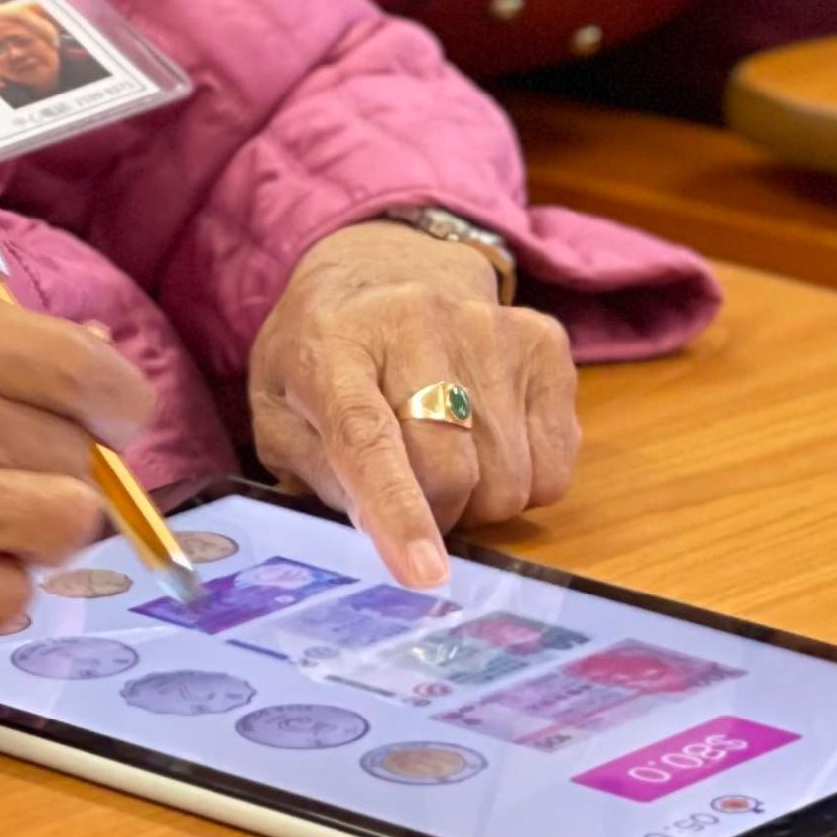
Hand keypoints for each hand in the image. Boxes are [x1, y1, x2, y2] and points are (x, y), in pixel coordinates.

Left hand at [249, 220, 581, 588]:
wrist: (385, 263)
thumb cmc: (326, 354)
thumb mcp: (281, 413)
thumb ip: (318, 478)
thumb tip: (376, 538)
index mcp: (333, 347)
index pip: (369, 438)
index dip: (398, 512)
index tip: (425, 573)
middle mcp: (416, 322)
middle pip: (452, 469)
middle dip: (437, 515)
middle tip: (415, 499)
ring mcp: (490, 326)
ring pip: (510, 478)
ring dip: (479, 498)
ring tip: (447, 456)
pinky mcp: (544, 341)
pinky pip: (555, 466)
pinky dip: (525, 479)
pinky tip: (490, 438)